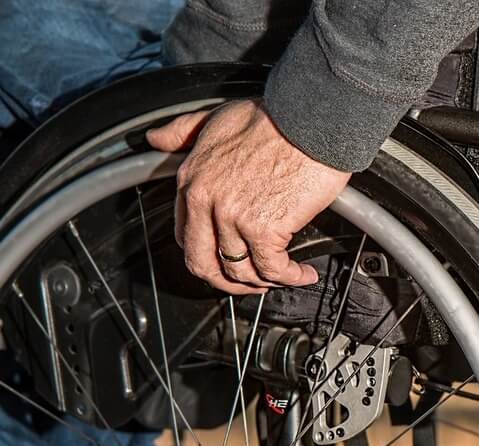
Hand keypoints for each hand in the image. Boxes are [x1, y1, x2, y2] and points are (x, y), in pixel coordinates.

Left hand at [146, 99, 351, 294]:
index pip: (187, 237)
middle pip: (205, 265)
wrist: (310, 119)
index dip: (208, 256)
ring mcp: (234, 217)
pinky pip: (273, 269)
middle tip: (251, 283)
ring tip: (285, 276)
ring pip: (240, 272)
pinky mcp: (265, 228)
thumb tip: (156, 139)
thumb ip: (184, 131)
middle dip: (229, 283)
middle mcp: (206, 201)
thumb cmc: (275, 117)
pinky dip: (290, 278)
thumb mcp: (216, 117)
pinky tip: (303, 273)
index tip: (228, 258)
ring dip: (265, 282)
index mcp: (192, 180)